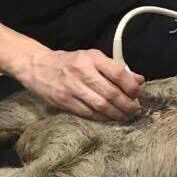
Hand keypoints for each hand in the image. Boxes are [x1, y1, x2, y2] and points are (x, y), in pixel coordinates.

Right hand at [11, 49, 145, 121]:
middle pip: (110, 93)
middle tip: (135, 110)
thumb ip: (116, 69)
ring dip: (116, 114)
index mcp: (92, 58)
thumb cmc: (71, 63)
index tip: (137, 94)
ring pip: (100, 105)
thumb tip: (139, 80)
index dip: (131, 86)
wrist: (38, 67)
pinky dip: (101, 117)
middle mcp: (82, 71)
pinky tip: (109, 118)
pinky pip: (88, 113)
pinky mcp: (64, 101)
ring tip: (125, 116)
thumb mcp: (93, 58)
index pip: (117, 73)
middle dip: (126, 104)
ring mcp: (72, 87)